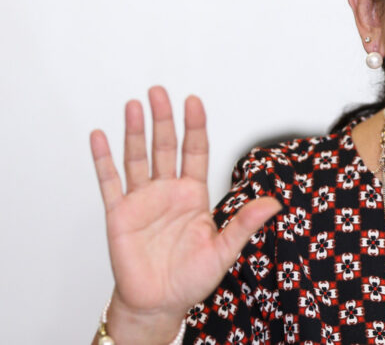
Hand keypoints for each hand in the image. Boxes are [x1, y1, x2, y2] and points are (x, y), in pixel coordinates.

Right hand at [90, 86, 280, 341]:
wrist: (159, 303)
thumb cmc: (192, 278)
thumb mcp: (224, 250)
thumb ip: (244, 224)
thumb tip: (274, 203)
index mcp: (193, 194)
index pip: (195, 151)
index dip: (195, 126)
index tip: (194, 101)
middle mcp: (167, 191)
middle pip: (164, 147)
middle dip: (163, 119)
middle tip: (159, 91)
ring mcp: (141, 200)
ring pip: (136, 157)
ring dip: (135, 131)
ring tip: (135, 105)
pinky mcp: (118, 214)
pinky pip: (109, 182)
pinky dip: (103, 159)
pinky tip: (100, 136)